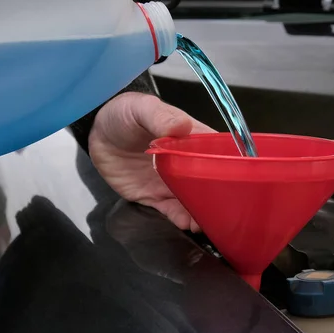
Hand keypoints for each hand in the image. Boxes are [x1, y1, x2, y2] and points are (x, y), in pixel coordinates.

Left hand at [88, 92, 214, 231]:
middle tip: (220, 210)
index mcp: (191, 139)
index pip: (217, 154)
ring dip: (200, 212)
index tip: (236, 182)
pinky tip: (186, 223)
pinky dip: (180, 218)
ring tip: (203, 222)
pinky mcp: (154, 196)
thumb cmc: (124, 114)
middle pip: (207, 183)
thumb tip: (181, 126)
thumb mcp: (141, 108)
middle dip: (216, 197)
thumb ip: (160, 116)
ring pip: (192, 200)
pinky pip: (171, 211)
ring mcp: (170, 182)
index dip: (227, 168)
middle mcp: (186, 163)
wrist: (97, 133)